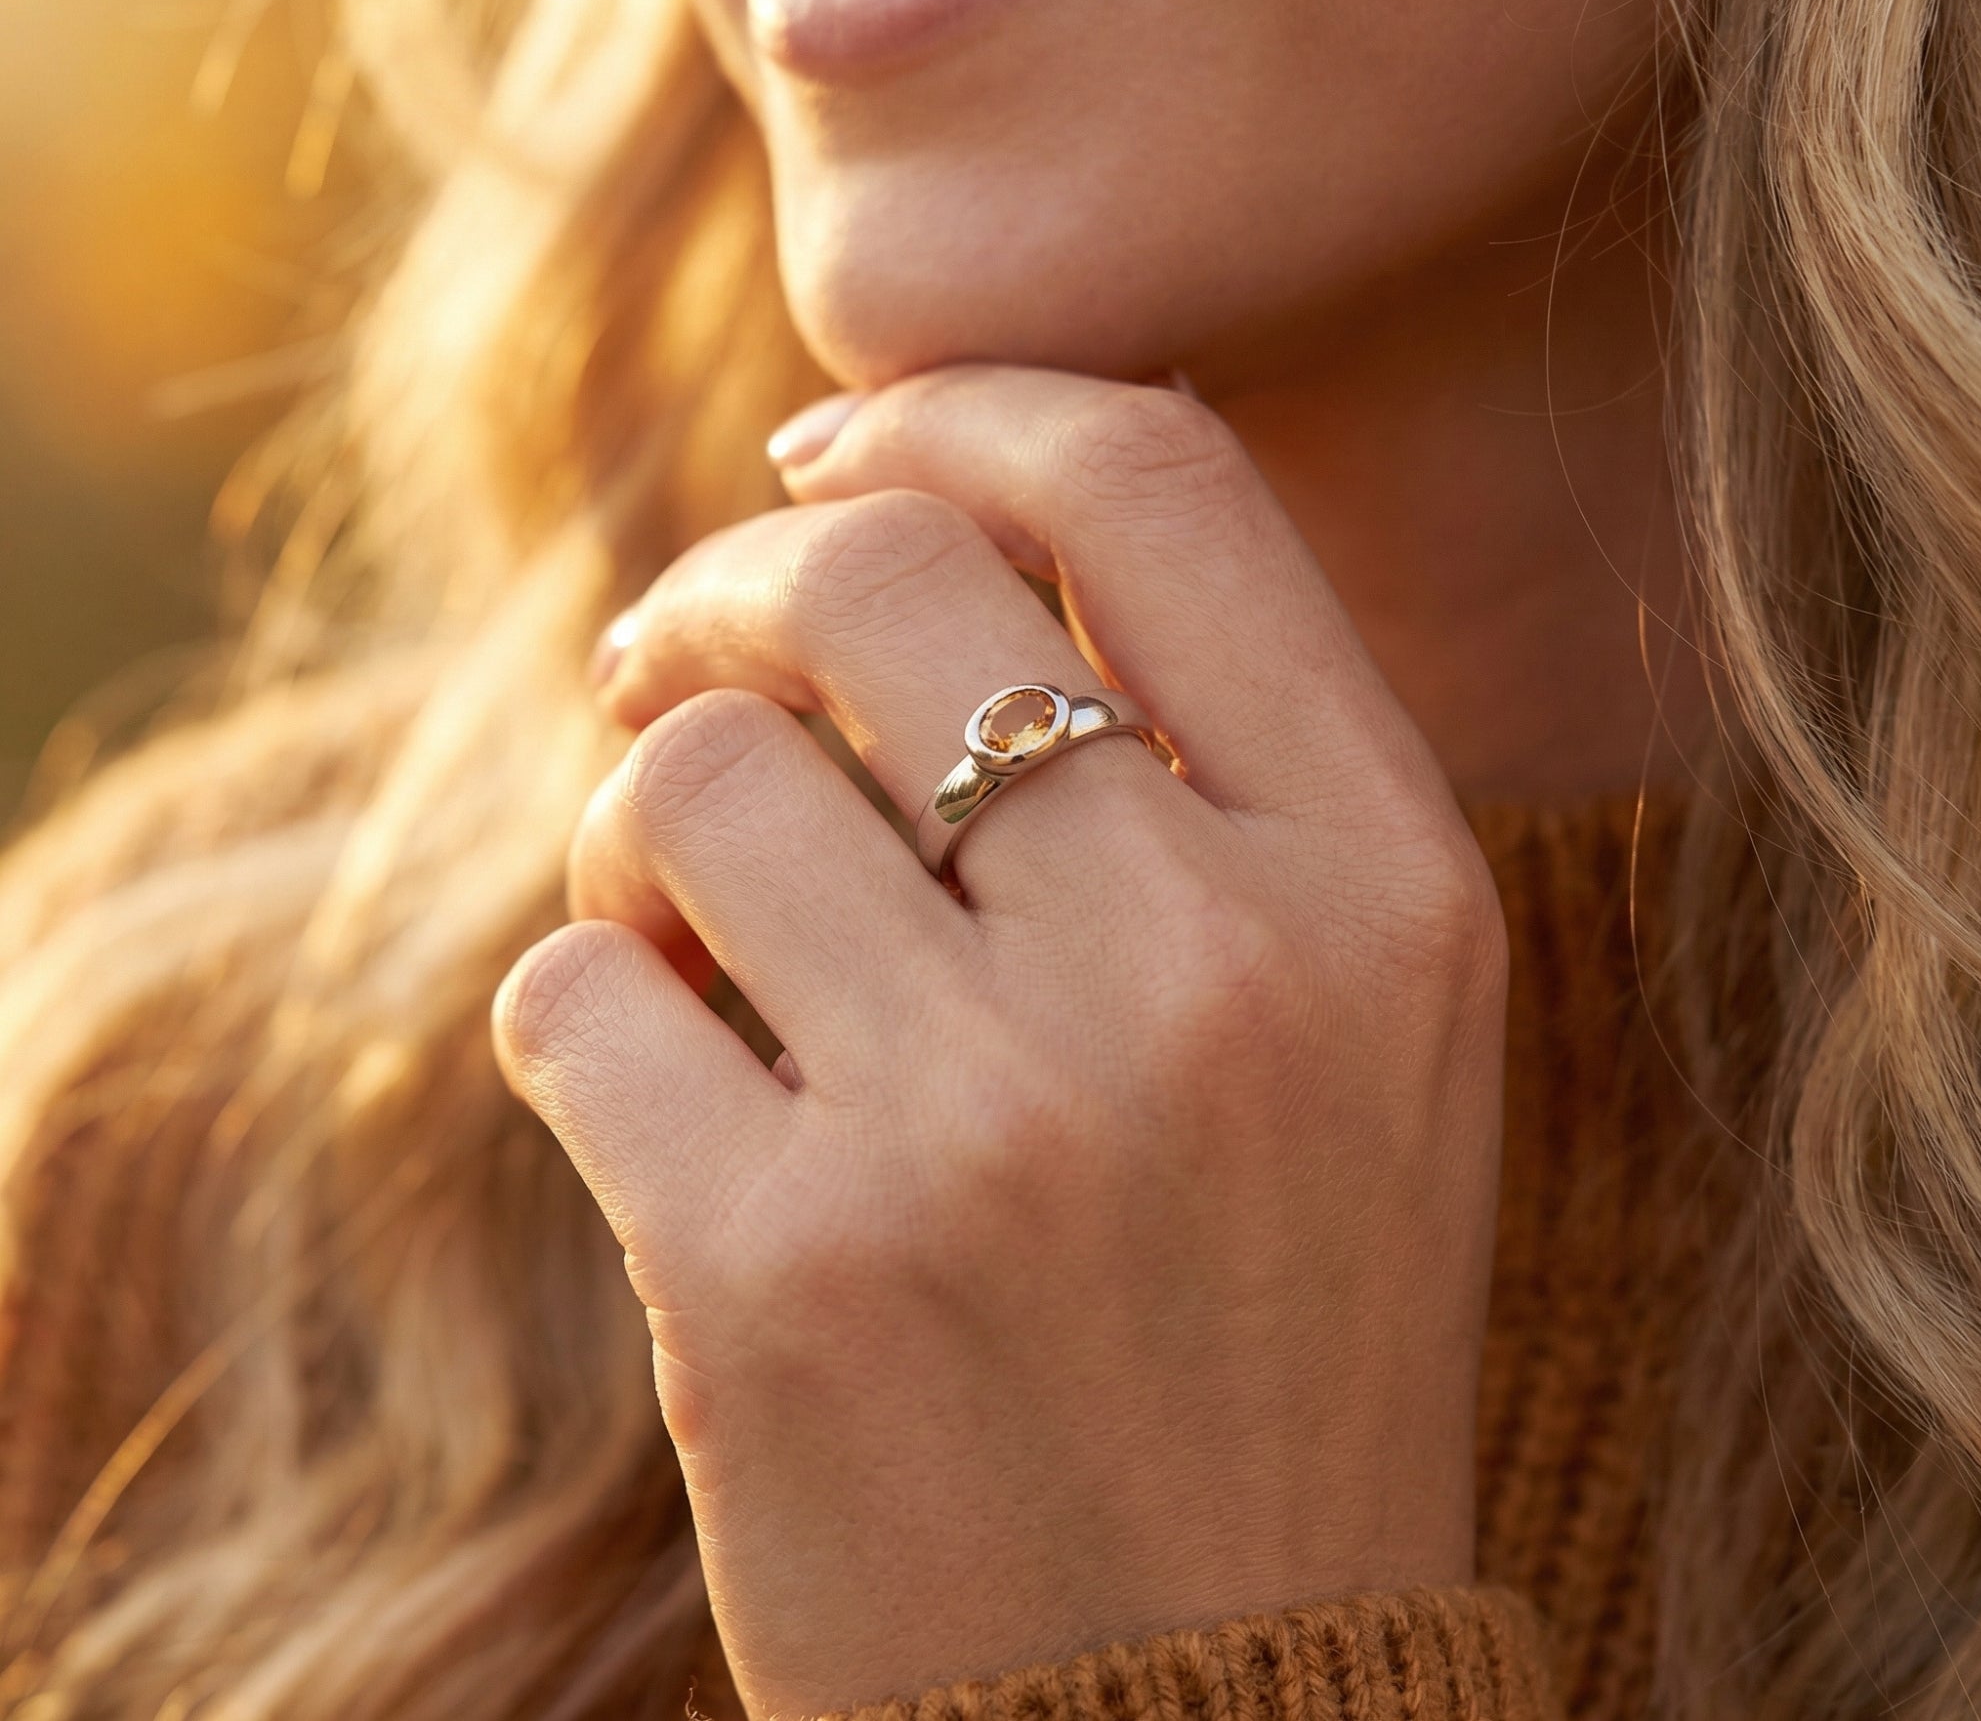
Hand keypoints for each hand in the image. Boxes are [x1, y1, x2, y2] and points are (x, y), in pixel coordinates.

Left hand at [493, 367, 1507, 1720]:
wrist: (1204, 1713)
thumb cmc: (1265, 1331)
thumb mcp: (1350, 1026)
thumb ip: (1206, 764)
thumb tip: (912, 515)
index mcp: (1387, 887)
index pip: (1157, 482)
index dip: (960, 411)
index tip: (839, 451)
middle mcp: (1212, 972)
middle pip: (878, 576)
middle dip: (732, 585)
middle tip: (674, 658)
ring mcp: (992, 1125)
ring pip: (687, 772)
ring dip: (636, 816)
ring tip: (678, 918)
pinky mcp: (781, 1277)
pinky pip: (571, 983)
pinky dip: (584, 1004)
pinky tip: (659, 1087)